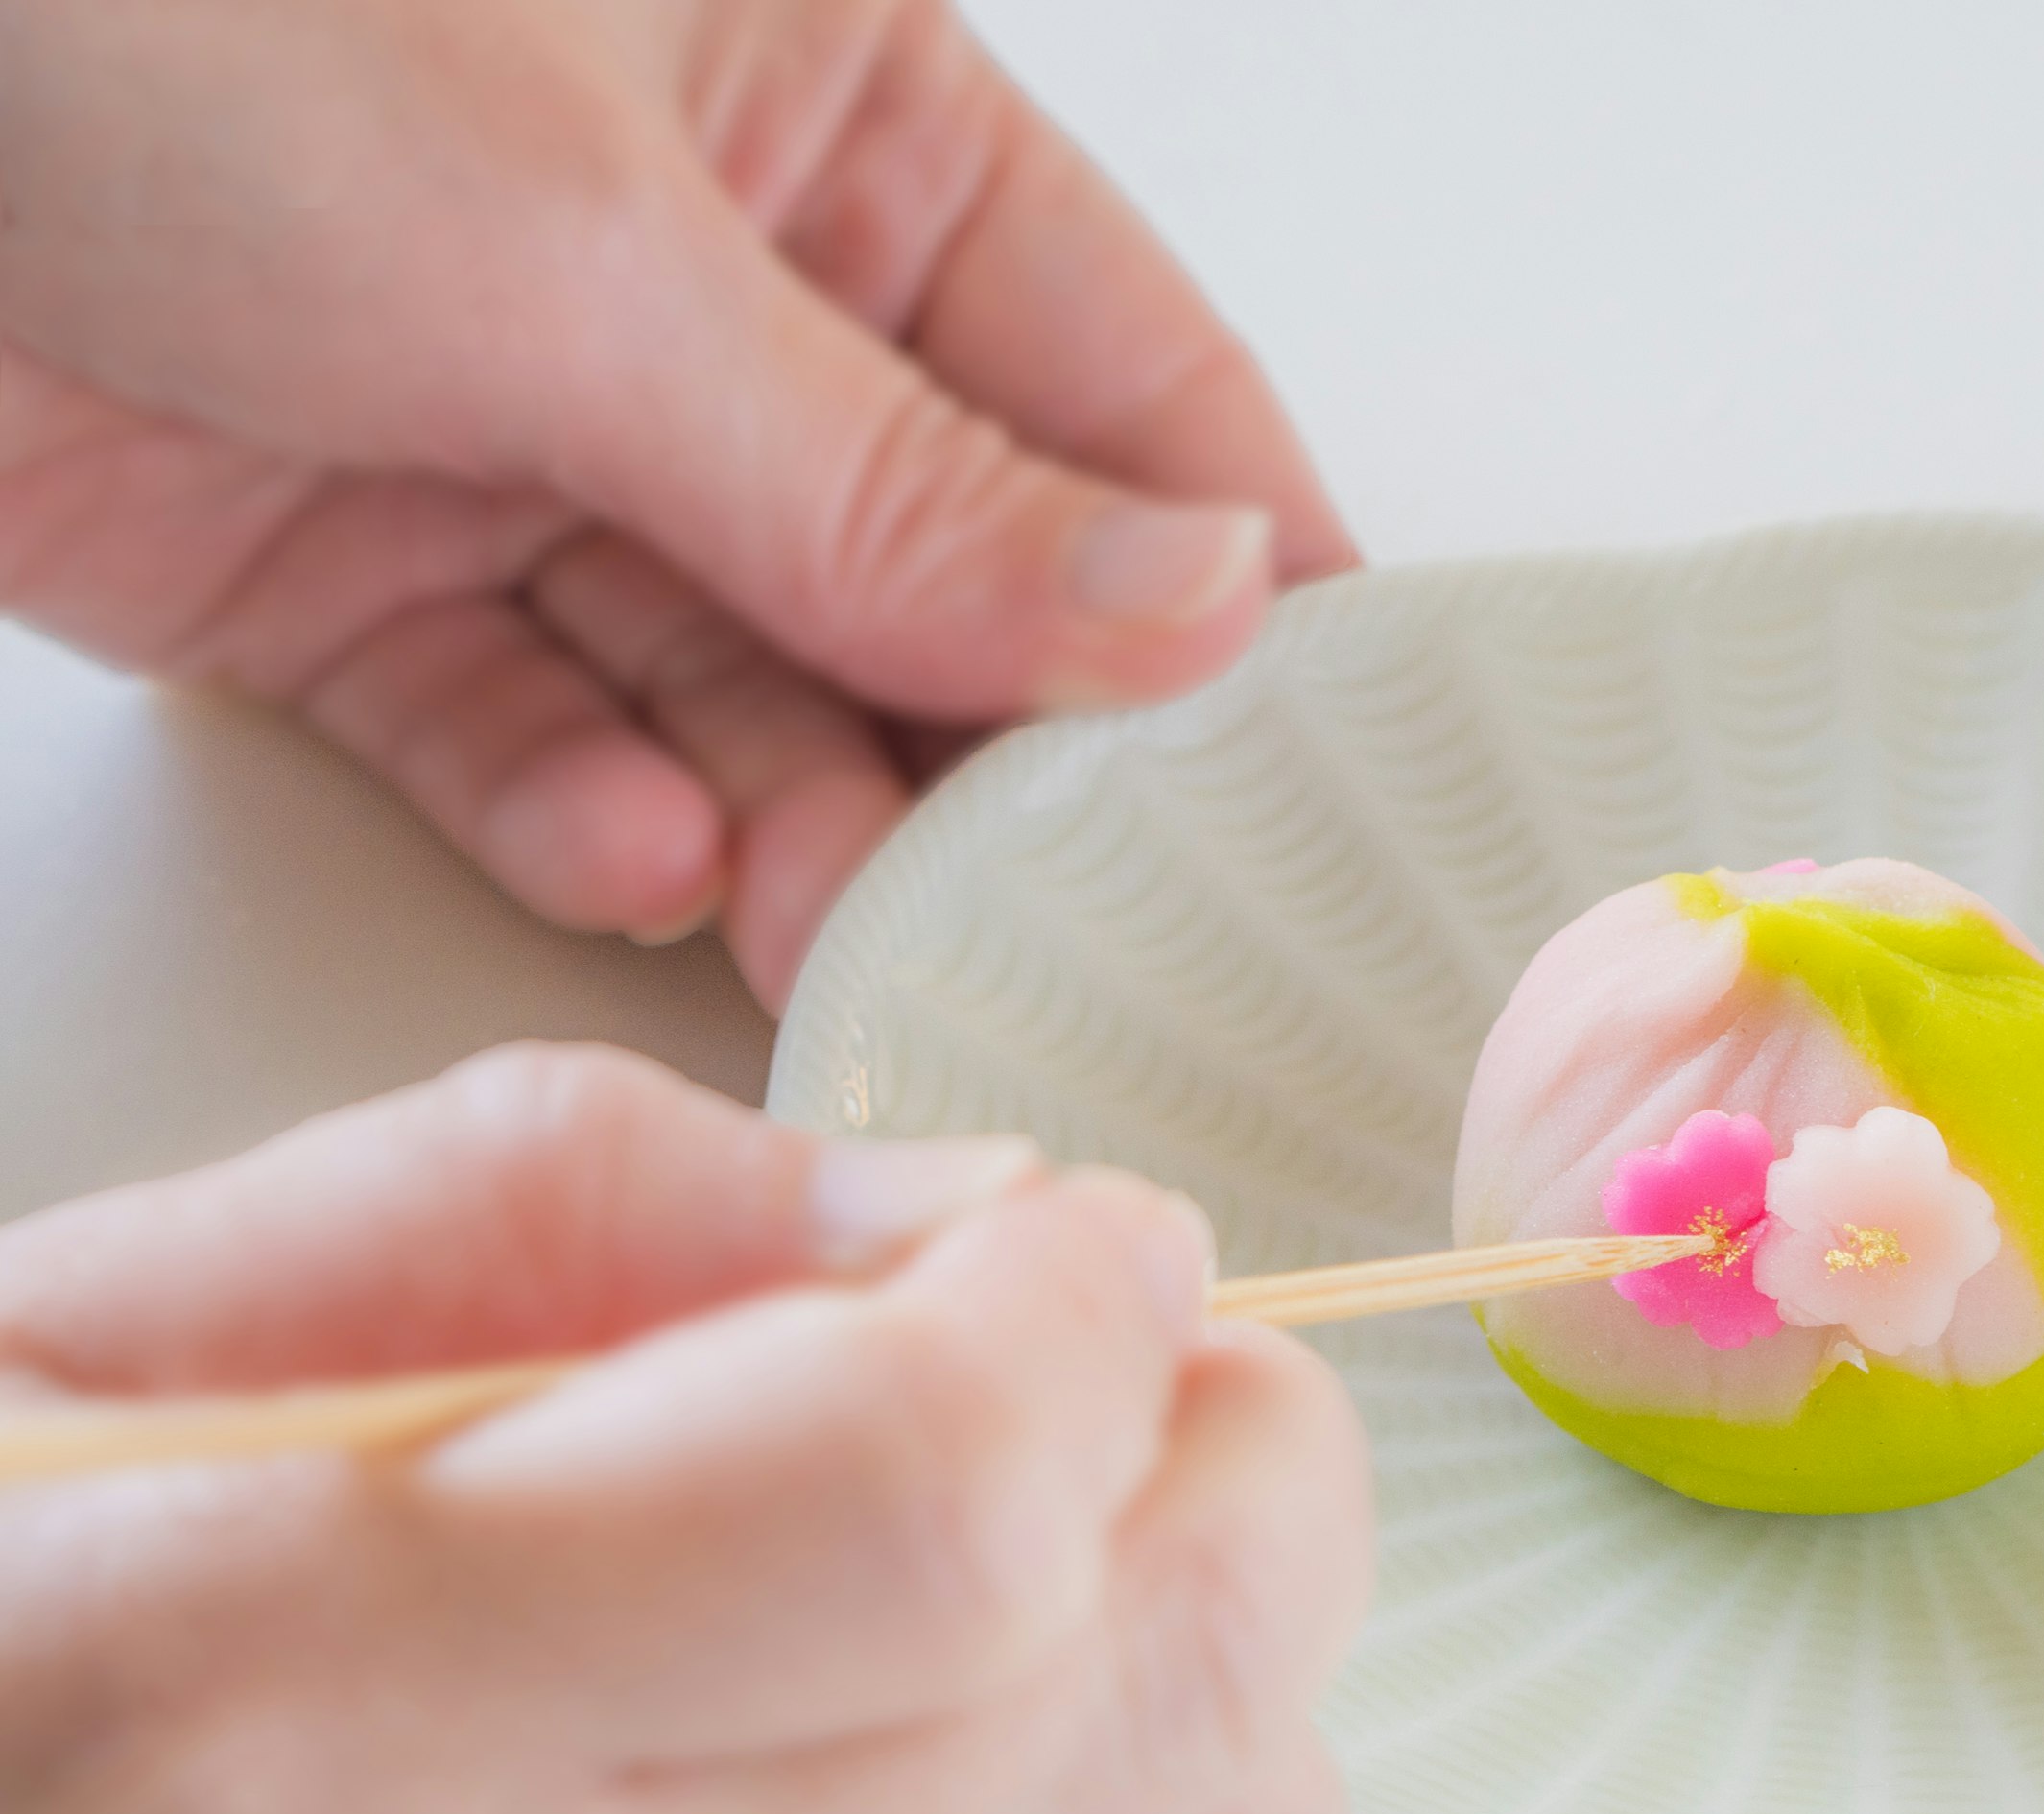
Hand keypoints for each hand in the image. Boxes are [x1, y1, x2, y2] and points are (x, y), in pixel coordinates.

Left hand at [0, 0, 1350, 1008]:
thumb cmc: (151, 3)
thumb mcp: (580, 251)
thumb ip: (898, 479)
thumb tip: (1196, 605)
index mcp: (830, 105)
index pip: (1121, 376)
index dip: (1233, 577)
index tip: (1324, 772)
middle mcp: (705, 276)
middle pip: (937, 570)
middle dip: (991, 749)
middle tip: (1070, 916)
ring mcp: (523, 424)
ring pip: (741, 681)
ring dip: (791, 816)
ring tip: (834, 923)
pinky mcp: (346, 565)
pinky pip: (523, 727)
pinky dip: (577, 807)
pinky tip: (627, 848)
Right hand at [0, 1047, 1370, 1813]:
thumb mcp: (72, 1344)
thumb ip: (542, 1206)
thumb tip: (971, 1221)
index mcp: (292, 1686)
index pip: (942, 1495)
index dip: (1095, 1315)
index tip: (1083, 1243)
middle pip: (1150, 1702)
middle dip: (1257, 1469)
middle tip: (1165, 1365)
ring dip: (1253, 1673)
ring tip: (1126, 1546)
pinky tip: (1093, 1763)